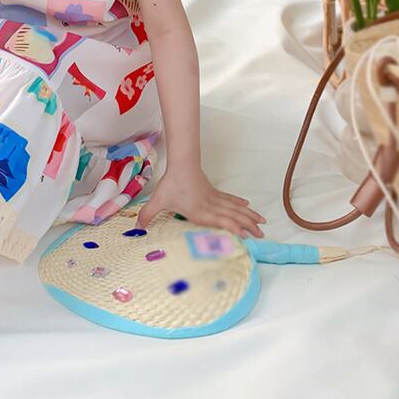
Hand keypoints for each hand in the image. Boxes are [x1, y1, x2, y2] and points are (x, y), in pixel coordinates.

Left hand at [135, 167, 265, 237]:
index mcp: (199, 211)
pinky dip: (240, 204)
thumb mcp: (158, 201)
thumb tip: (136, 228)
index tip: (246, 234)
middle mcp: (211, 206)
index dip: (233, 227)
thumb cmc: (171, 184)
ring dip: (249, 215)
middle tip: (262, 234)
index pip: (219, 220)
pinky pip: (230, 200)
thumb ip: (147, 215)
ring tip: (262, 222)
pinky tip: (248, 206)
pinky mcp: (215, 193)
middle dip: (248, 225)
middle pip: (233, 215)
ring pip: (235, 208)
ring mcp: (215, 199)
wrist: (181, 164)